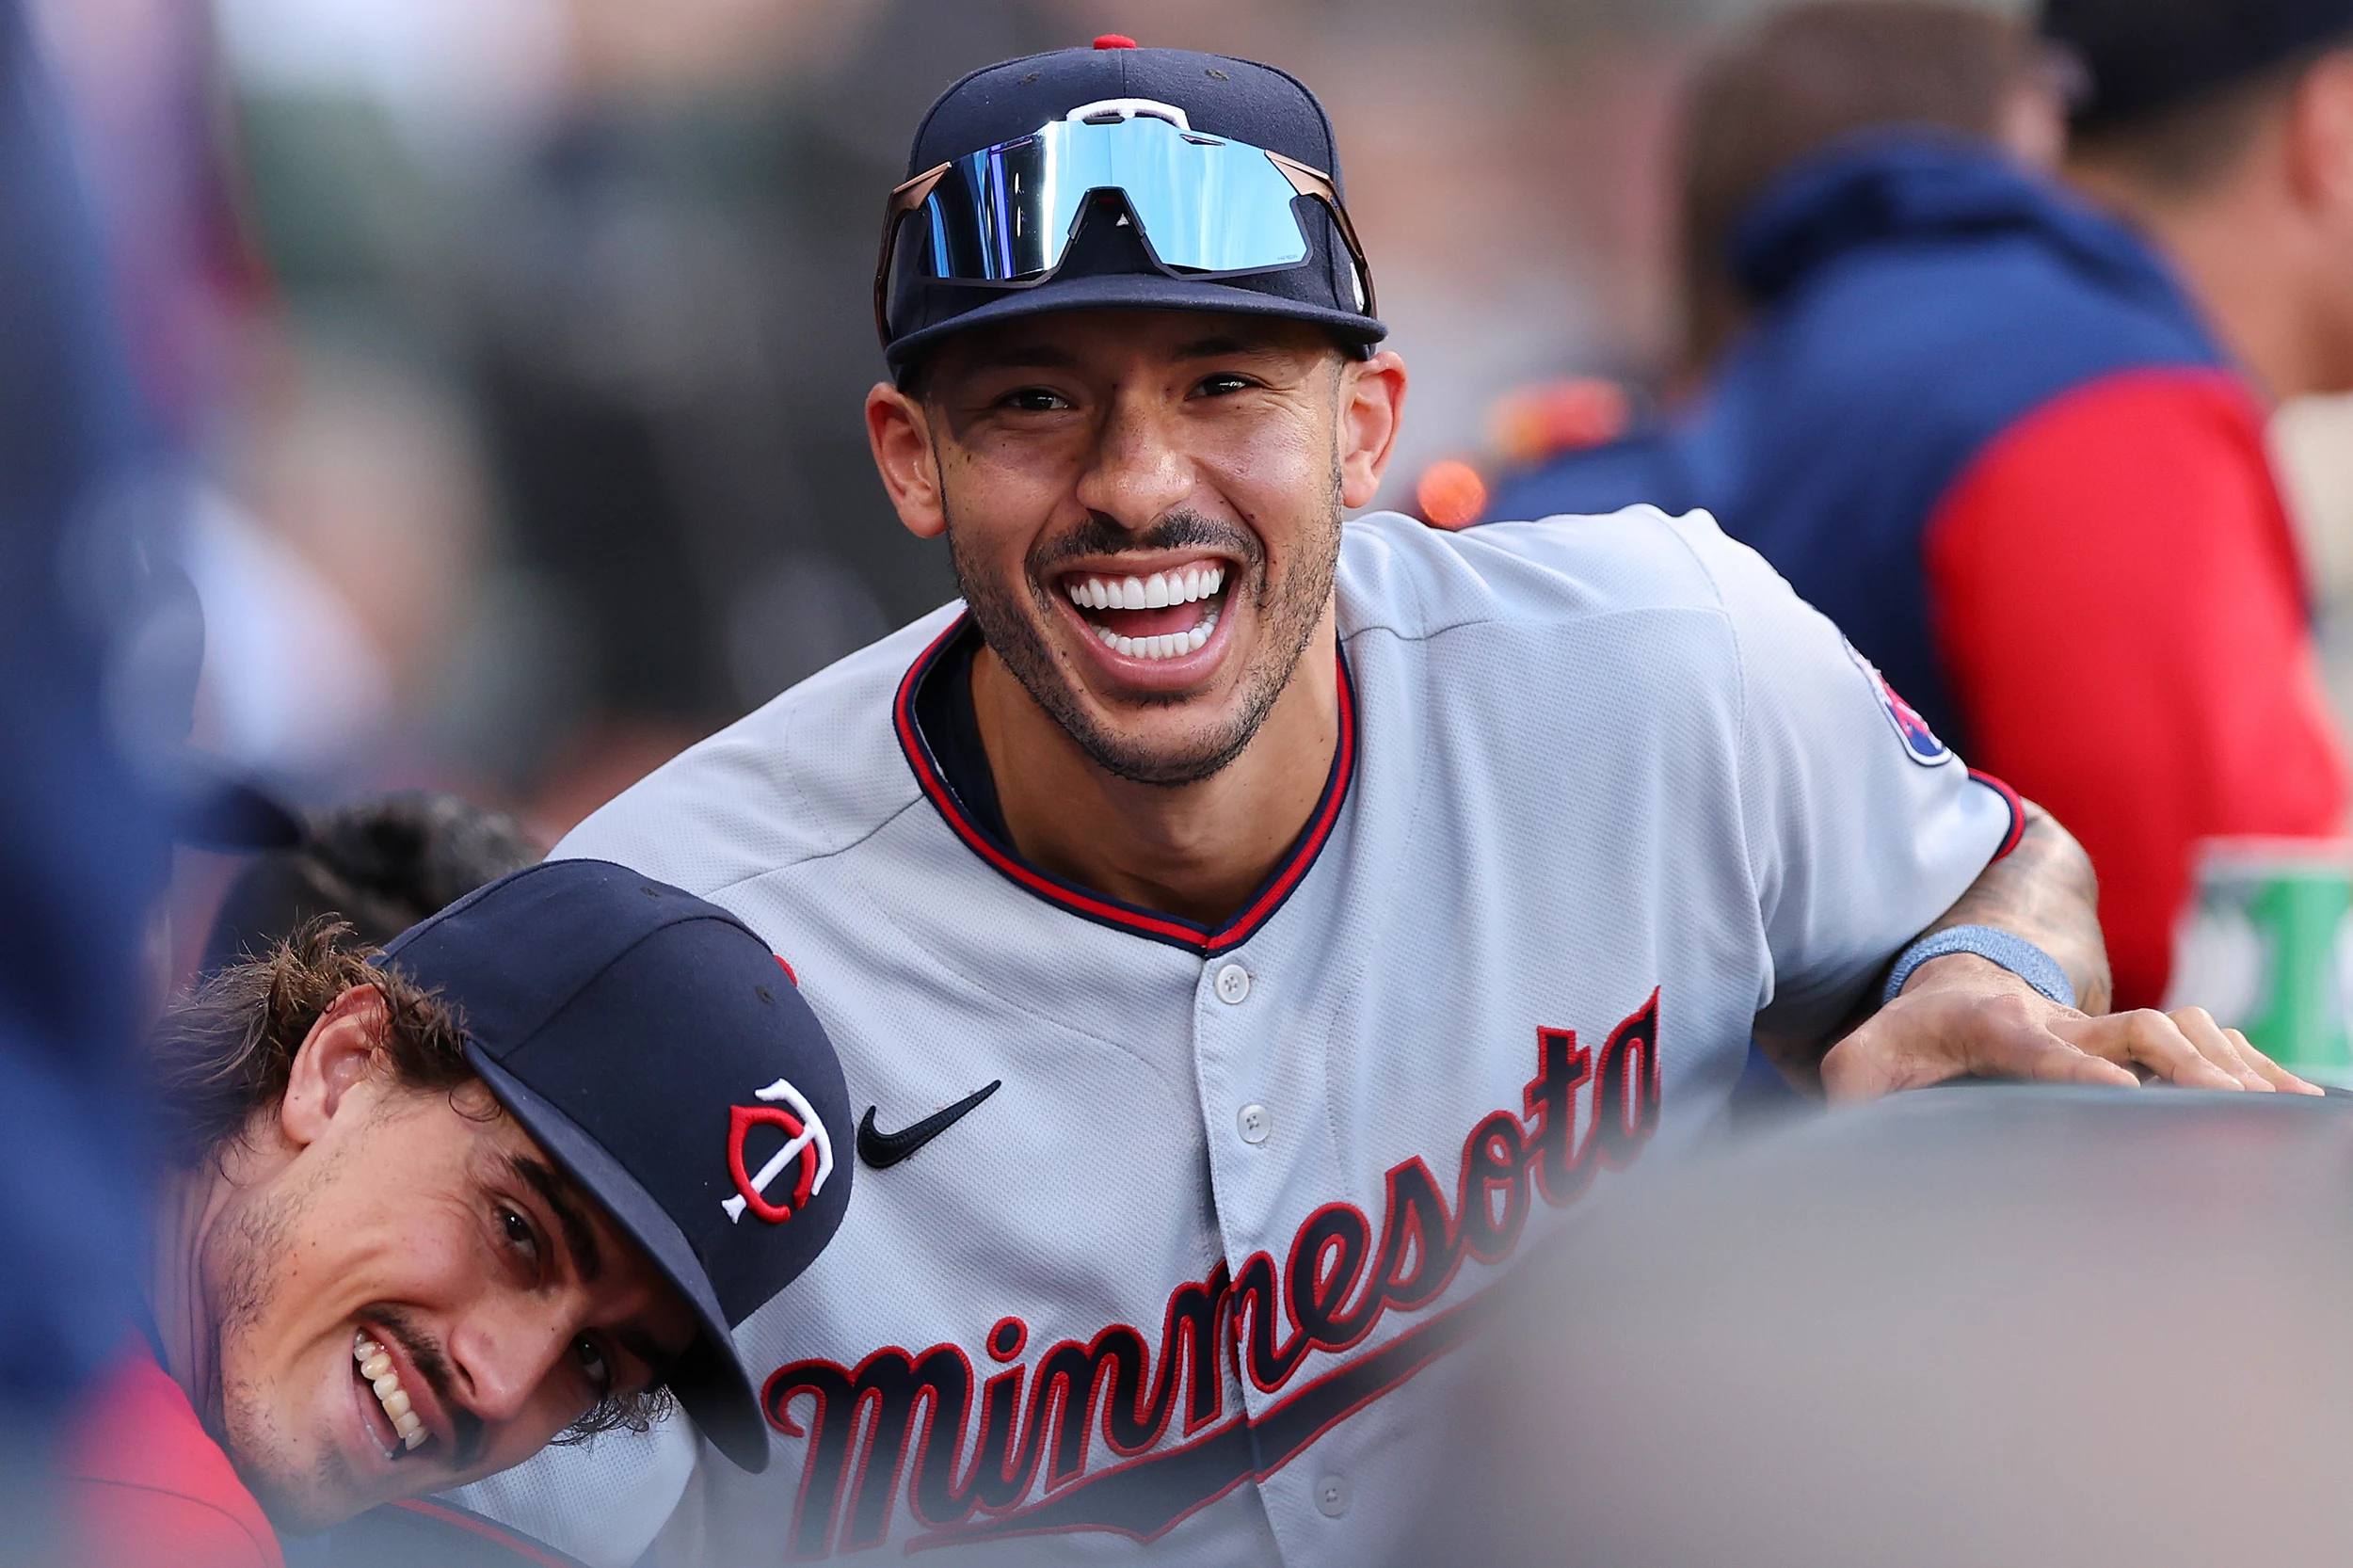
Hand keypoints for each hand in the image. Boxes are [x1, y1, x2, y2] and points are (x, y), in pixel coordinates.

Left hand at [1821, 952, 2321, 1103]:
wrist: (1949, 987)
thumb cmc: (1906, 1035)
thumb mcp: (1862, 1059)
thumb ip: (1851, 1084)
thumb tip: (1847, 1115)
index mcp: (1995, 1025)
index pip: (2041, 1045)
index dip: (2078, 1066)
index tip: (2120, 1091)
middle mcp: (2060, 1019)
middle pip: (2135, 1028)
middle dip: (2183, 1061)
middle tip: (2228, 1106)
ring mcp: (2099, 1026)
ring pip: (2178, 1030)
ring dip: (2229, 1063)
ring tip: (2277, 1107)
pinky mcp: (2126, 1040)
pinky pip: (2200, 1043)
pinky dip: (2247, 1064)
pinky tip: (2289, 1097)